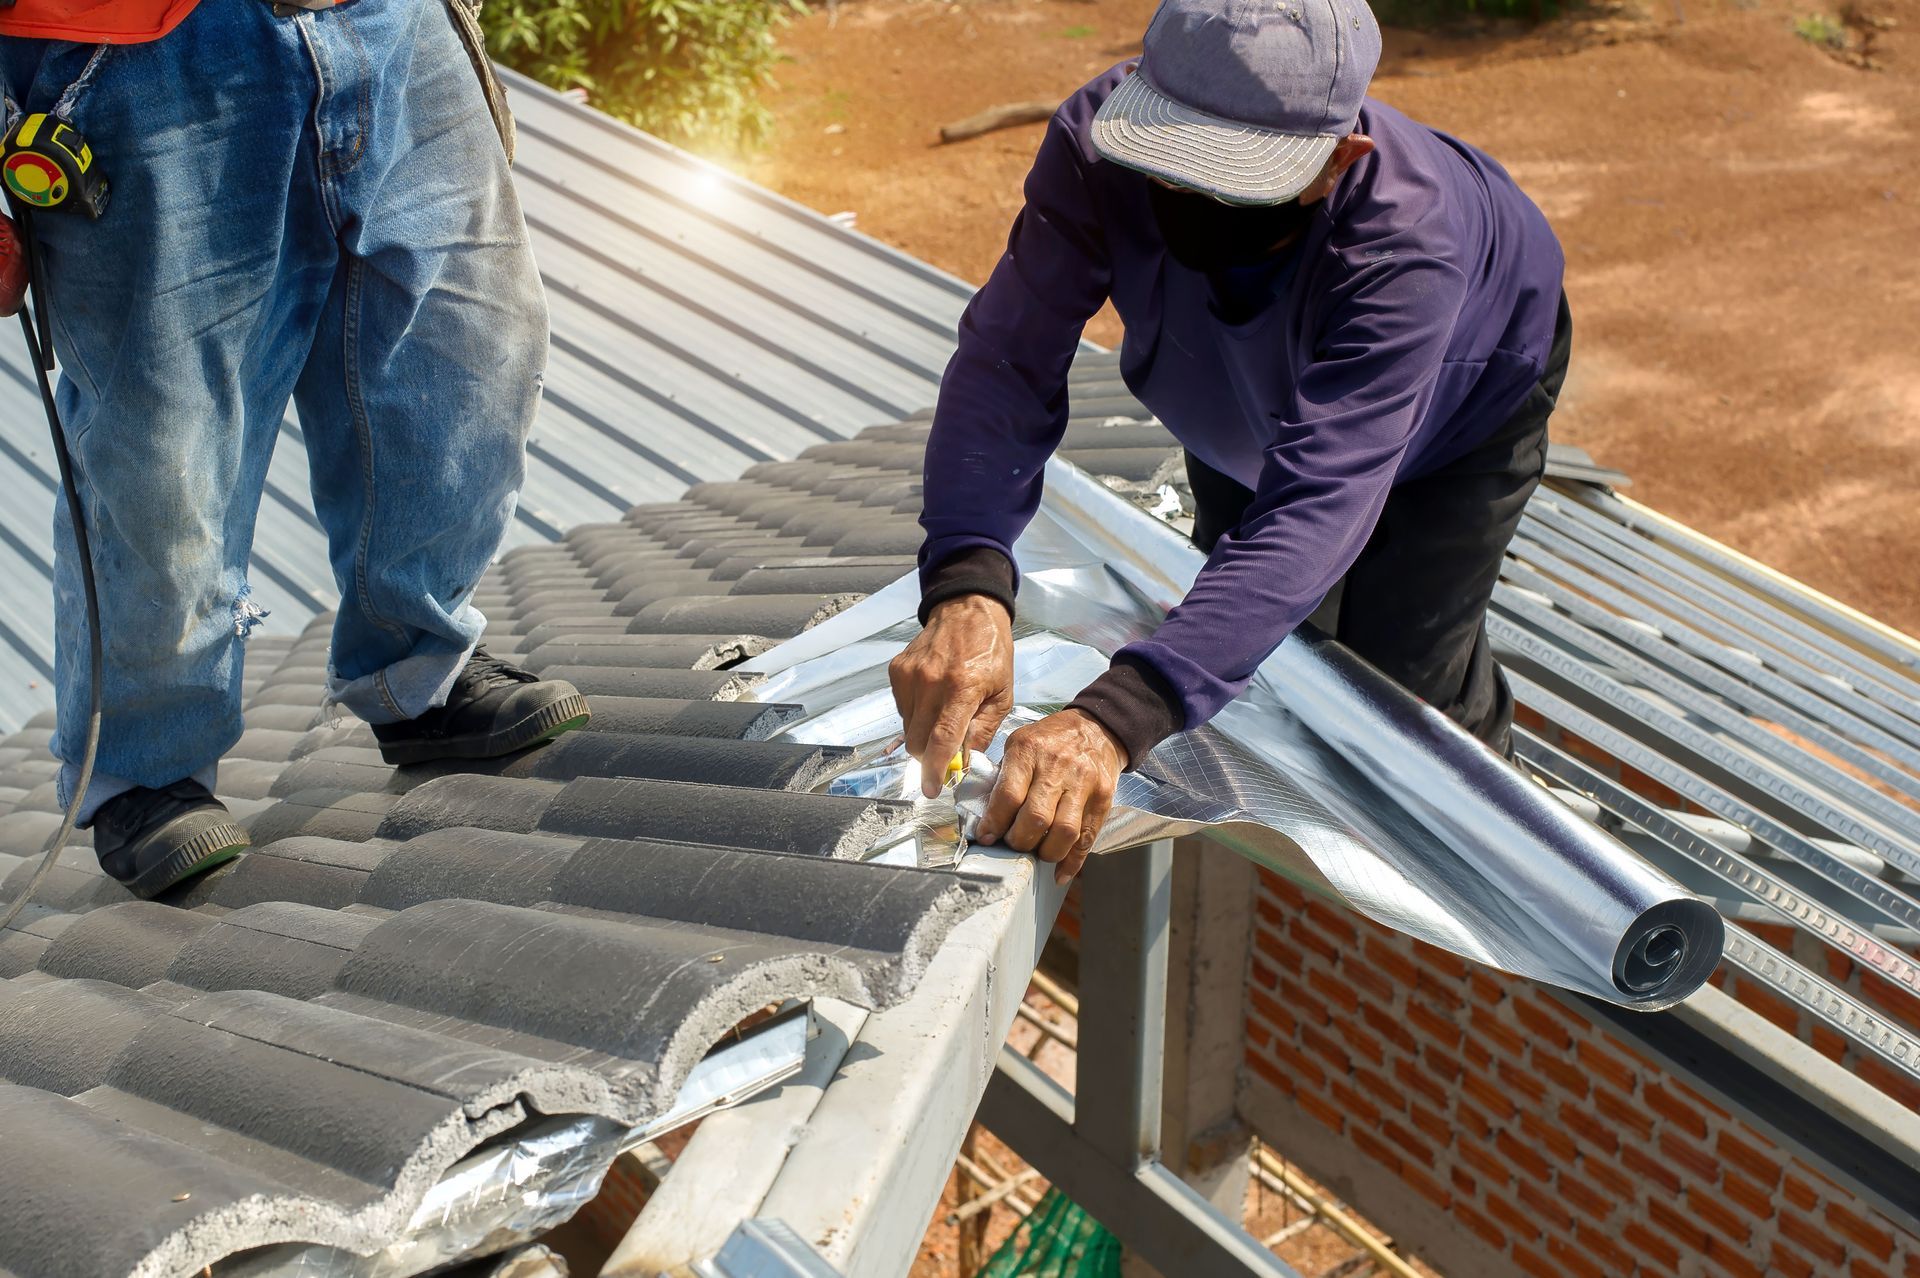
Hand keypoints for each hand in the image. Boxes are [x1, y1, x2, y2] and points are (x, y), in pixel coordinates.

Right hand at [889, 594, 1014, 797]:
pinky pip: (902, 709)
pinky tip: (933, 699)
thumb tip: (965, 760)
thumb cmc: (991, 651)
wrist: (967, 609)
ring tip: (943, 716)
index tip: (932, 789)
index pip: (941, 740)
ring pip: (907, 728)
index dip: (935, 770)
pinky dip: (916, 714)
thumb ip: (983, 730)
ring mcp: (909, 675)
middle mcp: (931, 682)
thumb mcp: (1002, 693)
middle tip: (946, 755)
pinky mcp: (896, 671)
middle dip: (929, 757)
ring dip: (923, 735)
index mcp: (962, 688)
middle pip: (917, 741)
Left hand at [975, 709, 1126, 883]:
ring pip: (1064, 832)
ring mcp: (1084, 783)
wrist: (1096, 728)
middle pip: (1036, 819)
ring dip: (1045, 853)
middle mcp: (1057, 766)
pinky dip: (1072, 862)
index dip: (994, 823)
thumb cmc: (1050, 739)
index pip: (1009, 796)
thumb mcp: (1019, 743)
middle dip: (1019, 841)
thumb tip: (984, 816)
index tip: (987, 837)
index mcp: (1028, 750)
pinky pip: (1087, 838)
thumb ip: (1004, 776)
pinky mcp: (1103, 798)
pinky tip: (1059, 873)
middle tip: (1012, 844)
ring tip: (1035, 852)